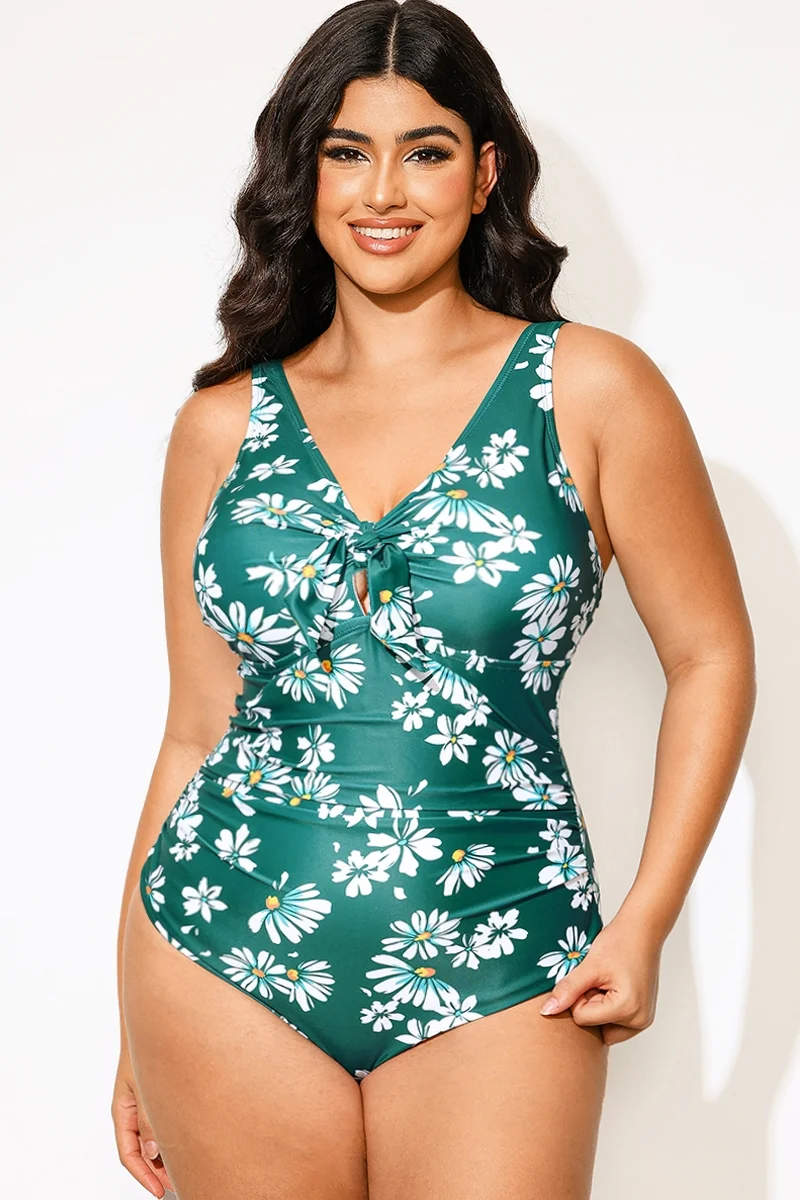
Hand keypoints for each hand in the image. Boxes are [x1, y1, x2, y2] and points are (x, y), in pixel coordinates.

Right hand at [111, 1051, 174, 1196]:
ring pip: (150, 1139)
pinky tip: (184, 1141)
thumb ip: (148, 1118)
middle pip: (140, 1152)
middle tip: (176, 1184)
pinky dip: (168, 1136)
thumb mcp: (144, 1085)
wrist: (151, 1022)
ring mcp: (142, 1105)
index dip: (143, 1176)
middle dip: (156, 1171)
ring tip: (183, 1168)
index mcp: (122, 1111)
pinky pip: (159, 1123)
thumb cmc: (142, 1049)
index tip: (158, 1191)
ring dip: (164, 1155)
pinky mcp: (155, 1097)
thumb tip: (152, 1151)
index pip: (128, 1154)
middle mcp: (131, 1112)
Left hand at [538, 912, 661, 1044]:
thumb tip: (547, 1011)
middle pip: (595, 1028)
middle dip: (590, 1006)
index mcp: (627, 1010)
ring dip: (600, 1009)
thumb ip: (568, 989)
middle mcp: (639, 1020)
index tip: (590, 978)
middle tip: (600, 981)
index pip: (582, 1019)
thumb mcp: (590, 965)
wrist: (642, 929)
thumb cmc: (621, 942)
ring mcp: (643, 1019)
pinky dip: (609, 1008)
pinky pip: (616, 1023)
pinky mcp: (642, 1015)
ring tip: (607, 983)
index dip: (579, 997)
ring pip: (605, 1028)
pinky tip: (613, 987)